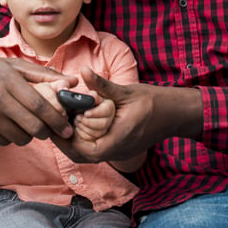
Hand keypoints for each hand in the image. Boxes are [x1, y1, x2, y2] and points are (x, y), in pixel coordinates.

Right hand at [0, 57, 77, 146]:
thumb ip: (43, 74)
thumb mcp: (11, 65)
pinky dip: (9, 137)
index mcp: (8, 78)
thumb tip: (72, 81)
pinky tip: (5, 126)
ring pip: (19, 137)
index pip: (40, 105)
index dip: (57, 120)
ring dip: (27, 136)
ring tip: (24, 125)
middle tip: (49, 132)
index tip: (67, 129)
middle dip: (46, 133)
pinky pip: (3, 141)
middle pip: (32, 126)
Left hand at [51, 67, 202, 163]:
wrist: (175, 113)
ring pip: (89, 153)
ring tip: (63, 122)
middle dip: (65, 143)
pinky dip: (85, 139)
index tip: (53, 126)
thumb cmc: (154, 102)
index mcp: (118, 140)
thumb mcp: (126, 91)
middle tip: (52, 125)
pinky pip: (98, 148)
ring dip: (74, 141)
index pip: (85, 151)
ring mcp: (119, 152)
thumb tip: (83, 71)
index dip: (66, 142)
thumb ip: (102, 86)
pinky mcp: (121, 147)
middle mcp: (117, 151)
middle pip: (83, 156)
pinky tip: (79, 123)